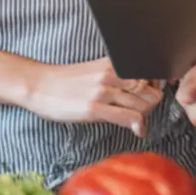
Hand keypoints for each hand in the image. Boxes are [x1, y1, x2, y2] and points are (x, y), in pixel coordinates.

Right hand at [25, 57, 162, 137]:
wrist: (38, 85)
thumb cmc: (66, 80)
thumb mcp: (94, 70)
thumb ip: (116, 74)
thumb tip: (139, 86)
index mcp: (112, 63)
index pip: (149, 71)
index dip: (157, 85)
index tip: (154, 94)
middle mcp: (110, 74)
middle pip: (150, 90)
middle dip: (153, 103)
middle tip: (145, 111)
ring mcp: (102, 91)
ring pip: (142, 105)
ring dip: (146, 116)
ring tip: (140, 122)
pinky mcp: (94, 108)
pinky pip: (128, 117)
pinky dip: (139, 126)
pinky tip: (138, 131)